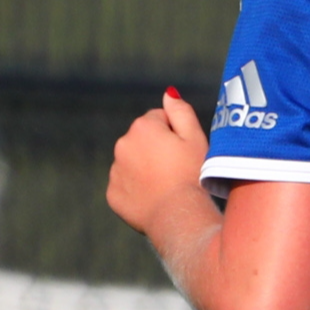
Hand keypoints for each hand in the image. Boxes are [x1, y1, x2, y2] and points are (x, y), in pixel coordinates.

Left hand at [107, 90, 209, 244]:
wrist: (179, 216)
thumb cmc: (193, 176)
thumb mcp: (196, 138)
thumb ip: (181, 111)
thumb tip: (168, 93)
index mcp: (143, 127)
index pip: (160, 119)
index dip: (177, 134)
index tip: (186, 152)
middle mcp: (123, 144)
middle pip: (143, 140)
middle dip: (157, 150)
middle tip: (178, 170)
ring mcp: (115, 170)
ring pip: (133, 163)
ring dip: (146, 169)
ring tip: (168, 186)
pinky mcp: (113, 193)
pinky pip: (126, 186)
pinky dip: (138, 190)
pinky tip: (156, 198)